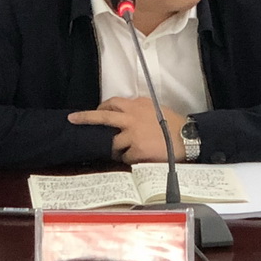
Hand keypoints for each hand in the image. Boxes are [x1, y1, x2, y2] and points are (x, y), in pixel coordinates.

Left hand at [67, 97, 186, 163]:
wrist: (187, 138)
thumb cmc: (175, 125)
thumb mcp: (157, 109)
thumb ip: (140, 111)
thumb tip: (127, 116)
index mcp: (138, 105)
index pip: (114, 102)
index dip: (102, 107)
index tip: (97, 111)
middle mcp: (132, 116)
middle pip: (103, 116)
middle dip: (86, 117)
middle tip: (73, 119)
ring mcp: (132, 133)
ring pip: (113, 143)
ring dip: (117, 149)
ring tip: (127, 152)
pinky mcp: (135, 149)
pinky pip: (125, 157)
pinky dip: (130, 159)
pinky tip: (141, 157)